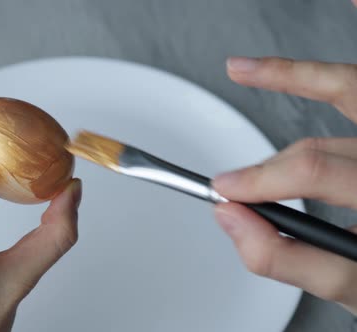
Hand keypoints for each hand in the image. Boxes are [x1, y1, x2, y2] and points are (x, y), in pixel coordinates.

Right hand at [212, 55, 356, 313]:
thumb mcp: (351, 284)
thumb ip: (288, 257)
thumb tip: (232, 218)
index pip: (317, 171)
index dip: (262, 180)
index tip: (226, 192)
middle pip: (320, 146)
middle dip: (268, 170)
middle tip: (231, 186)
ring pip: (345, 89)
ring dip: (292, 77)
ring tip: (244, 69)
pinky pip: (349, 88)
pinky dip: (309, 75)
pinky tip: (276, 66)